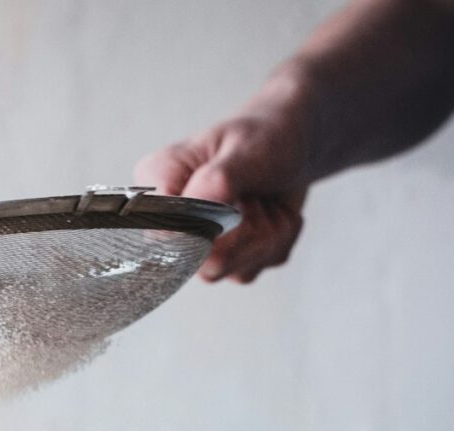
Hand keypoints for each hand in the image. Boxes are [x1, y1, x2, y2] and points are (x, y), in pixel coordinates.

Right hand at [135, 111, 308, 283]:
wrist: (295, 146)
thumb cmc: (264, 136)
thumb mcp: (246, 148)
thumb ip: (219, 179)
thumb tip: (199, 206)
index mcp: (158, 184)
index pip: (159, 231)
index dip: (200, 230)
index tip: (234, 202)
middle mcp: (170, 221)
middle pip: (200, 260)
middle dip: (245, 231)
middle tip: (256, 195)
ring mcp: (197, 246)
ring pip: (229, 269)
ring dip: (266, 235)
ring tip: (266, 201)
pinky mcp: (225, 262)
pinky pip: (251, 270)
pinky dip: (276, 241)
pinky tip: (272, 214)